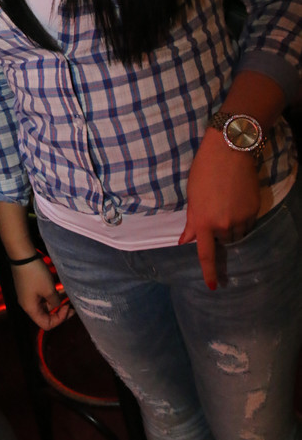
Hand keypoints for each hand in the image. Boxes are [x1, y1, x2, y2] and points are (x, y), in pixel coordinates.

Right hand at [12, 257, 73, 329]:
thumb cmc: (35, 274)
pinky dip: (52, 293)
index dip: (59, 320)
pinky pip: (43, 295)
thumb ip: (56, 302)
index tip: (67, 307)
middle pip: (46, 315)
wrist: (22, 256)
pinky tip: (61, 287)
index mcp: (31, 309)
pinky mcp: (31, 287)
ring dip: (58, 300)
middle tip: (71, 304)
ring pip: (46, 304)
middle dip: (60, 310)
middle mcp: (28, 305)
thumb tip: (58, 305)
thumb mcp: (49, 290)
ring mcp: (29, 295)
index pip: (46, 324)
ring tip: (68, 293)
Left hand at [180, 130, 261, 289]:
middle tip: (217, 212)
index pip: (206, 254)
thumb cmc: (204, 172)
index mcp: (202, 221)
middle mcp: (222, 224)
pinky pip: (249, 223)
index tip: (212, 286)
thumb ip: (191, 222)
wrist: (228, 152)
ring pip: (237, 234)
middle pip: (224, 242)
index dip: (209, 272)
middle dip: (219, 233)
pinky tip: (237, 200)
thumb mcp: (192, 197)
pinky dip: (243, 218)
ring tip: (227, 204)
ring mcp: (240, 219)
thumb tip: (185, 241)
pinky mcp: (254, 211)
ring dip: (232, 227)